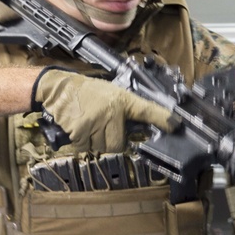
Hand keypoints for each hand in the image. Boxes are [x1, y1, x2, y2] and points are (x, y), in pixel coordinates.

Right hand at [32, 68, 174, 152]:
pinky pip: (85, 147)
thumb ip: (125, 110)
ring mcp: (96, 121)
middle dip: (110, 141)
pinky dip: (81, 142)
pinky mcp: (80, 129)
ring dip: (94, 142)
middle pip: (118, 144)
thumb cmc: (87, 92)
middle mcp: (112, 111)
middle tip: (103, 129)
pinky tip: (79, 127)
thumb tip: (139, 127)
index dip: (162, 119)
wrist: (60, 88)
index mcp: (122, 100)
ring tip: (89, 125)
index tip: (175, 125)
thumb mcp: (111, 94)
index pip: (146, 109)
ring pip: (101, 147)